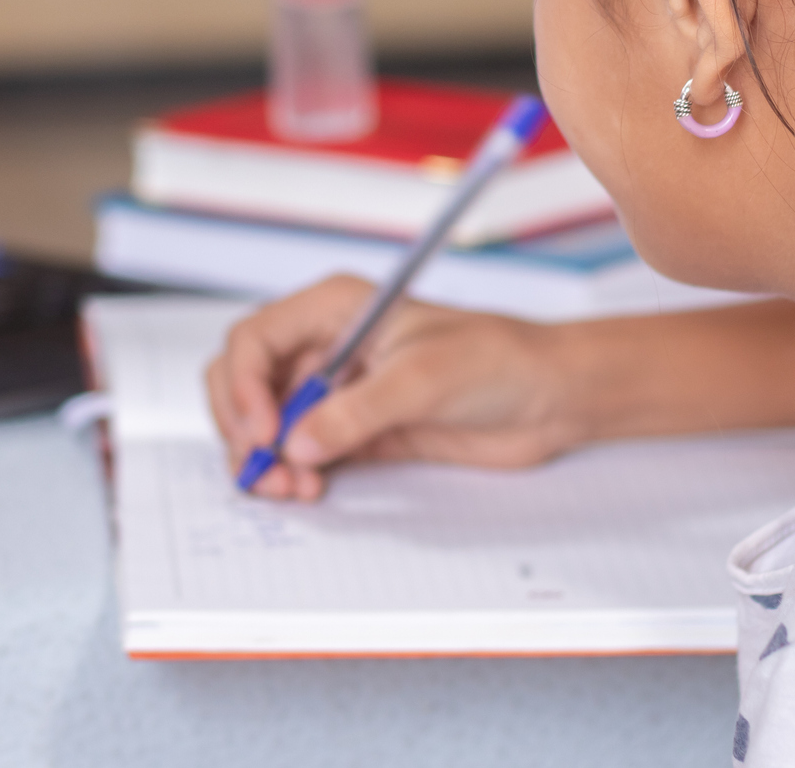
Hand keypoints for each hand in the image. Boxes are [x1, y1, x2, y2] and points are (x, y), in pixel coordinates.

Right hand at [203, 274, 594, 500]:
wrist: (549, 398)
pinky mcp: (356, 430)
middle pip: (248, 383)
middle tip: (262, 468)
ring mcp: (339, 390)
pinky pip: (303, 451)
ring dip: (266, 457)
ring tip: (287, 486)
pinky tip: (308, 486)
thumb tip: (299, 441)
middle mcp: (328, 346)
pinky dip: (293, 471)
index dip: (245, 386)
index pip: (256, 340)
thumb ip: (357, 411)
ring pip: (269, 423)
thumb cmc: (498, 360)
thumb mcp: (424, 378)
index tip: (264, 431)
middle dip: (245, 427)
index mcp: (336, 308)